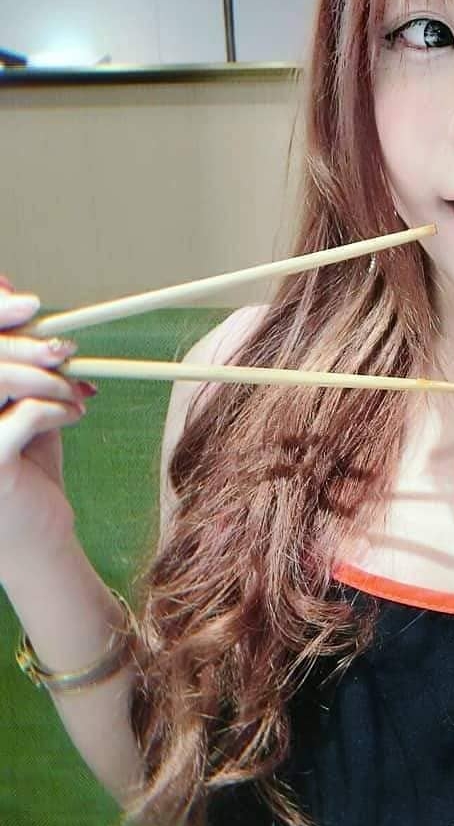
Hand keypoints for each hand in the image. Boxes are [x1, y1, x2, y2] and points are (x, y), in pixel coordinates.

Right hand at [0, 279, 96, 564]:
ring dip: (47, 379)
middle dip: (30, 346)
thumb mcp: (19, 400)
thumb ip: (11, 352)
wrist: (37, 538)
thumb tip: (6, 287)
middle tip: (69, 351)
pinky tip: (73, 416)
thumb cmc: (24, 465)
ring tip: (75, 394)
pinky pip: (23, 417)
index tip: (30, 304)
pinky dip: (56, 408)